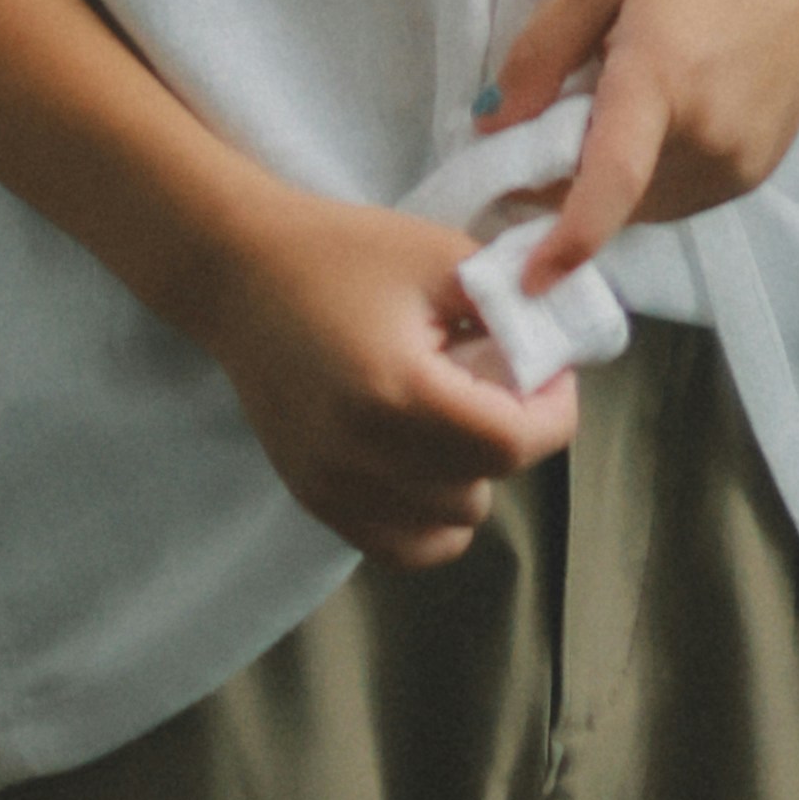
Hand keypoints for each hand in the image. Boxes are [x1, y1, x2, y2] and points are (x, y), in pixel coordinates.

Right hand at [189, 191, 574, 567]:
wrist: (240, 272)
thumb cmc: (342, 252)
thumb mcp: (439, 256)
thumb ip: (510, 305)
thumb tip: (558, 348)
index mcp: (399, 392)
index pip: (512, 442)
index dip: (552, 409)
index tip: (550, 370)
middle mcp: (363, 456)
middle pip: (484, 482)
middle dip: (510, 432)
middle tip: (495, 380)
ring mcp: (333, 487)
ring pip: (450, 524)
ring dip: (470, 475)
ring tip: (452, 415)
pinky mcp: (315, 499)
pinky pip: (402, 547)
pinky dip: (430, 518)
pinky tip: (427, 463)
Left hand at [488, 0, 798, 269]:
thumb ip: (542, 50)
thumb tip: (493, 124)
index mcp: (662, 79)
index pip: (611, 181)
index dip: (568, 238)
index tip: (530, 281)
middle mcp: (707, 137)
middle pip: (614, 194)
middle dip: (570, 177)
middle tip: (558, 119)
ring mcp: (740, 163)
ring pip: (646, 202)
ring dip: (615, 178)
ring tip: (625, 104)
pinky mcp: (759, 173)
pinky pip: (681, 195)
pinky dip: (654, 174)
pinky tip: (666, 115)